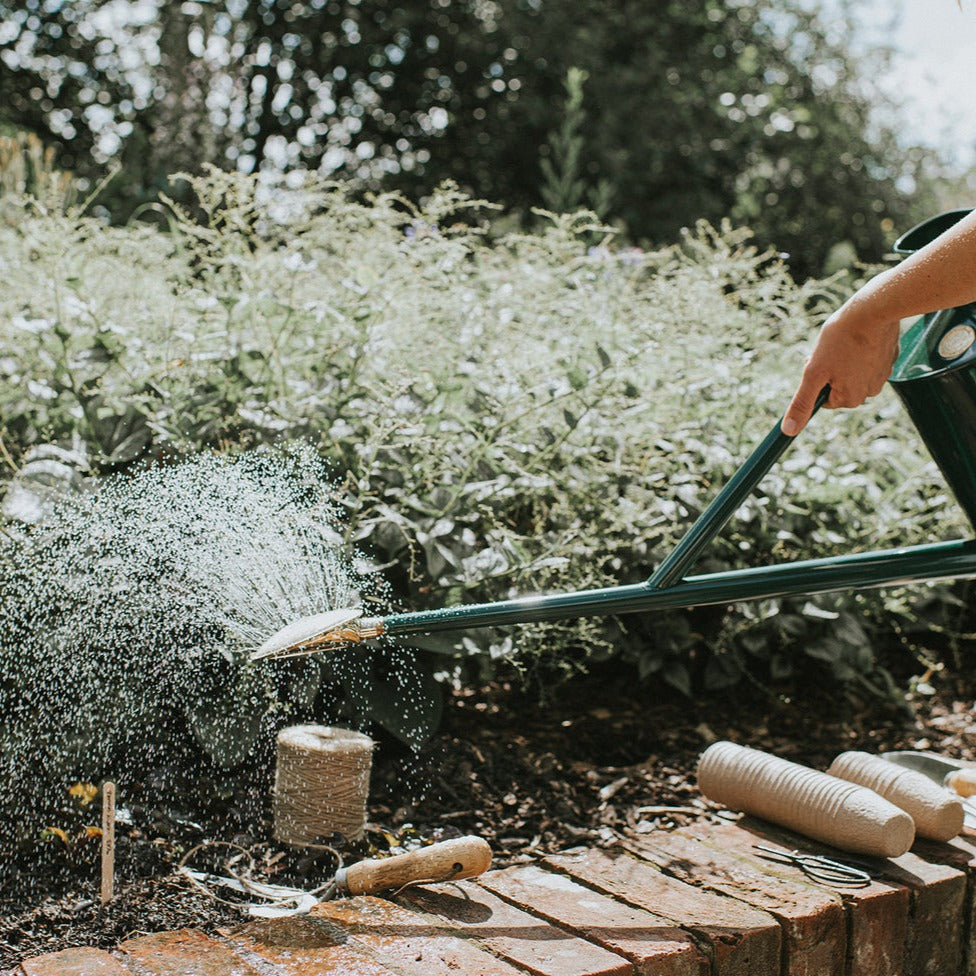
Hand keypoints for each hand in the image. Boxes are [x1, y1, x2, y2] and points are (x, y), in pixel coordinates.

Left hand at [781, 307, 900, 435]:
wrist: (874, 309)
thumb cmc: (841, 340)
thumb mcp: (814, 373)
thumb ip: (802, 402)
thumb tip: (789, 430)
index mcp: (852, 399)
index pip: (823, 397)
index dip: (816, 378)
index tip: (818, 360)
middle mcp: (871, 391)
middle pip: (838, 383)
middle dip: (830, 368)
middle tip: (831, 348)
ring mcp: (883, 373)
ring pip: (852, 369)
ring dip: (843, 357)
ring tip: (845, 341)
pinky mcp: (890, 356)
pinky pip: (867, 356)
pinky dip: (860, 347)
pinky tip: (860, 335)